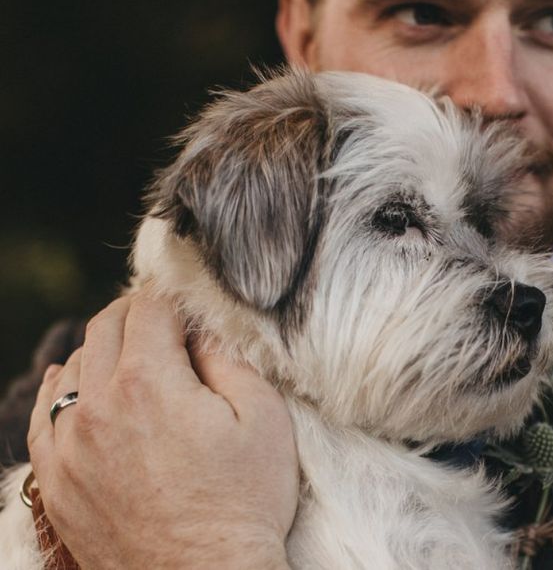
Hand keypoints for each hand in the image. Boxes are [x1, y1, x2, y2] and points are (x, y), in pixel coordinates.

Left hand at [27, 289, 297, 569]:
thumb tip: (200, 330)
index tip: (186, 304)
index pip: (148, 308)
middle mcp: (98, 406)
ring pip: (73, 367)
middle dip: (135, 312)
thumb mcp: (263, 417)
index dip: (171, 297)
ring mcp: (69, 447)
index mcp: (150, 382)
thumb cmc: (244, 502)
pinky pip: (41, 417)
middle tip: (162, 318)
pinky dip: (57, 388)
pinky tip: (68, 379)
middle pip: (105, 328)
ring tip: (132, 353)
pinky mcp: (58, 482)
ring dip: (103, 348)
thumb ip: (228, 358)